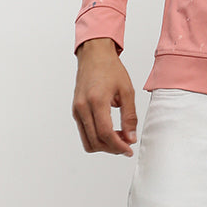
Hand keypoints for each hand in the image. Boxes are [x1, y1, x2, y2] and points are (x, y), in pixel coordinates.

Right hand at [72, 38, 137, 155]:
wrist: (94, 56)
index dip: (118, 146)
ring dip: (103, 145)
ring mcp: (76, 110)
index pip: (105, 133)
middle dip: (112, 148)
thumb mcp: (127, 91)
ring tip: (119, 139)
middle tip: (126, 145)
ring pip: (87, 141)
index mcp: (96, 101)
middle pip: (95, 141)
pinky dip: (97, 138)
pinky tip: (110, 132)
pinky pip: (84, 132)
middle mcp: (82, 107)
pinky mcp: (75, 110)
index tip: (129, 150)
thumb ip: (130, 117)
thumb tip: (131, 138)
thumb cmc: (110, 69)